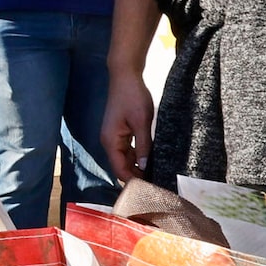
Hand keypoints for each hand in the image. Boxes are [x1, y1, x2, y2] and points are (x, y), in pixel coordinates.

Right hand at [101, 67, 156, 181]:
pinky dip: (137, 156)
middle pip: (121, 166)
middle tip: (157, 183)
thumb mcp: (142, 122)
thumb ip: (143, 145)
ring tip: (156, 174)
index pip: (120, 169)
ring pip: (124, 159)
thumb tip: (145, 166)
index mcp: (111, 141)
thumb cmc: (132, 97)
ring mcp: (114, 137)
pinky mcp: (119, 132)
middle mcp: (109, 142)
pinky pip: (127, 150)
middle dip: (136, 176)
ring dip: (137, 167)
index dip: (133, 180)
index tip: (151, 188)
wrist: (125, 76)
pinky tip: (150, 160)